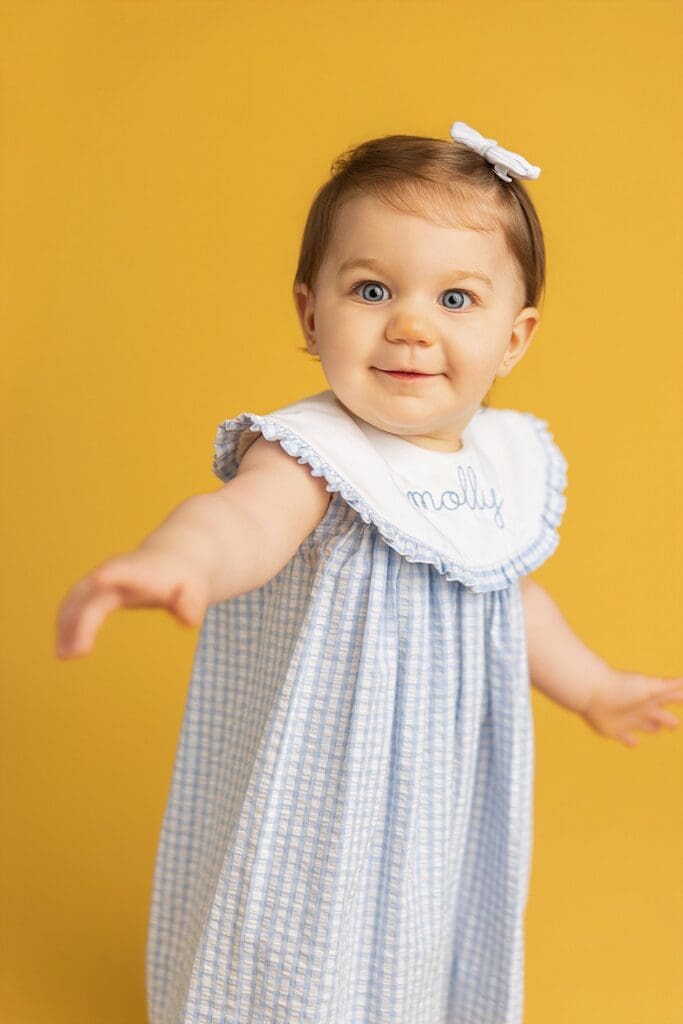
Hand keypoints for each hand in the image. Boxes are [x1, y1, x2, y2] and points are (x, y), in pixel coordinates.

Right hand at [55, 547, 209, 658]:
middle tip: (78, 652)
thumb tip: (188, 620)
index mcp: (142, 571)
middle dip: (82, 619)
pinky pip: (74, 606)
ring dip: (66, 625)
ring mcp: (103, 581)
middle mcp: (117, 574)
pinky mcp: (96, 592)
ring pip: (75, 599)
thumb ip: (192, 604)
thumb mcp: (196, 591)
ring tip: (64, 655)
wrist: (173, 560)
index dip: (113, 574)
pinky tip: (65, 650)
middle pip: (92, 592)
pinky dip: (66, 626)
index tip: (98, 579)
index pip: (125, 570)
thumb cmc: (185, 580)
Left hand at [581, 668, 682, 747]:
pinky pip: (626, 738)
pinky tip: (634, 743)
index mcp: (651, 698)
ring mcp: (629, 720)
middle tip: (676, 723)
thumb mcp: (649, 687)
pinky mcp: (616, 731)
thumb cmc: (621, 687)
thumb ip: (669, 686)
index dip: (680, 700)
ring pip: (646, 726)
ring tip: (657, 728)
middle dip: (669, 720)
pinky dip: (631, 741)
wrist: (592, 692)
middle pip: (660, 716)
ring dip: (653, 727)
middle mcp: (642, 709)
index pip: (671, 699)